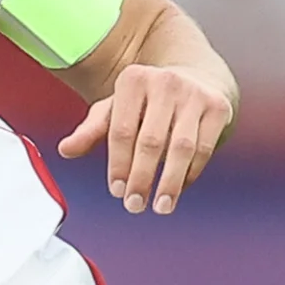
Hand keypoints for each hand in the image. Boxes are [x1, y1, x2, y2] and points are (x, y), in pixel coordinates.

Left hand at [57, 62, 233, 215]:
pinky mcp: (218, 106)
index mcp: (134, 80)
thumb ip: (91, 130)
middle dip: (141, 178)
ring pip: (182, 147)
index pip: (122, 131)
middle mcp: (166, 82)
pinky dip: (191, 173)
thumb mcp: (116, 108)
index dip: (118, 165)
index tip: (117, 191)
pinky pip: (204, 148)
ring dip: (169, 182)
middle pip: (151, 142)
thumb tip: (66, 149)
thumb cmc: (148, 100)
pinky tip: (178, 188)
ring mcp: (195, 93)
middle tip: (134, 205)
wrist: (195, 77)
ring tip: (160, 206)